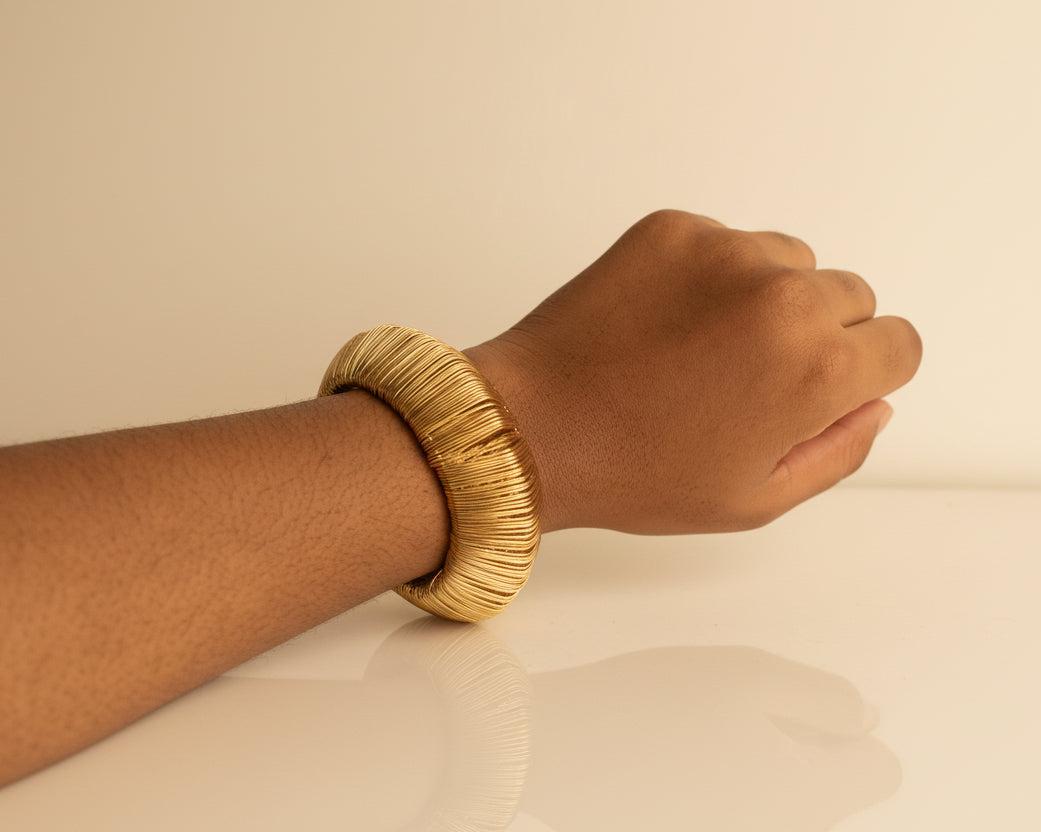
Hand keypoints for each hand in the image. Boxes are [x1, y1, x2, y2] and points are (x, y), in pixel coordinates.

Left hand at [466, 210, 921, 533]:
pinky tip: (665, 323)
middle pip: (852, 296)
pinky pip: (727, 243)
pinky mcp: (674, 228)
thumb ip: (839, 451)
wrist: (530, 427)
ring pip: (792, 261)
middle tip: (752, 379)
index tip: (820, 392)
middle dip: (822, 336)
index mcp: (817, 369)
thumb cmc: (634, 474)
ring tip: (704, 350)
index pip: (901, 344)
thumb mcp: (754, 499)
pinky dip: (712, 276)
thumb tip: (874, 401)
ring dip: (770, 298)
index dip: (864, 376)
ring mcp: (725, 251)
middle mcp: (783, 295)